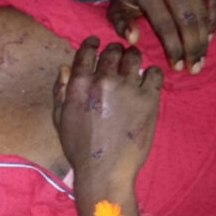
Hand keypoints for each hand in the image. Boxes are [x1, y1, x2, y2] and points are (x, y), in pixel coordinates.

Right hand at [53, 37, 162, 188]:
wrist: (105, 171)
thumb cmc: (78, 148)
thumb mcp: (60, 118)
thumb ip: (61, 90)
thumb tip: (66, 68)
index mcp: (80, 84)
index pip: (87, 51)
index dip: (92, 44)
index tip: (96, 44)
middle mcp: (104, 80)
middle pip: (113, 51)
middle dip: (114, 52)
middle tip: (116, 59)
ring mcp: (129, 88)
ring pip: (134, 57)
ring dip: (132, 58)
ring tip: (132, 67)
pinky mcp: (149, 99)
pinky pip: (154, 73)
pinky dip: (150, 74)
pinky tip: (146, 82)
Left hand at [103, 0, 215, 73]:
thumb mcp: (116, 9)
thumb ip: (122, 25)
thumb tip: (133, 40)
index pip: (164, 25)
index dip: (173, 48)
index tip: (178, 67)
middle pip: (187, 20)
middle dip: (192, 47)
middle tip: (195, 67)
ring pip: (201, 12)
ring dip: (204, 38)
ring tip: (202, 57)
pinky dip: (213, 19)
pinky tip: (208, 36)